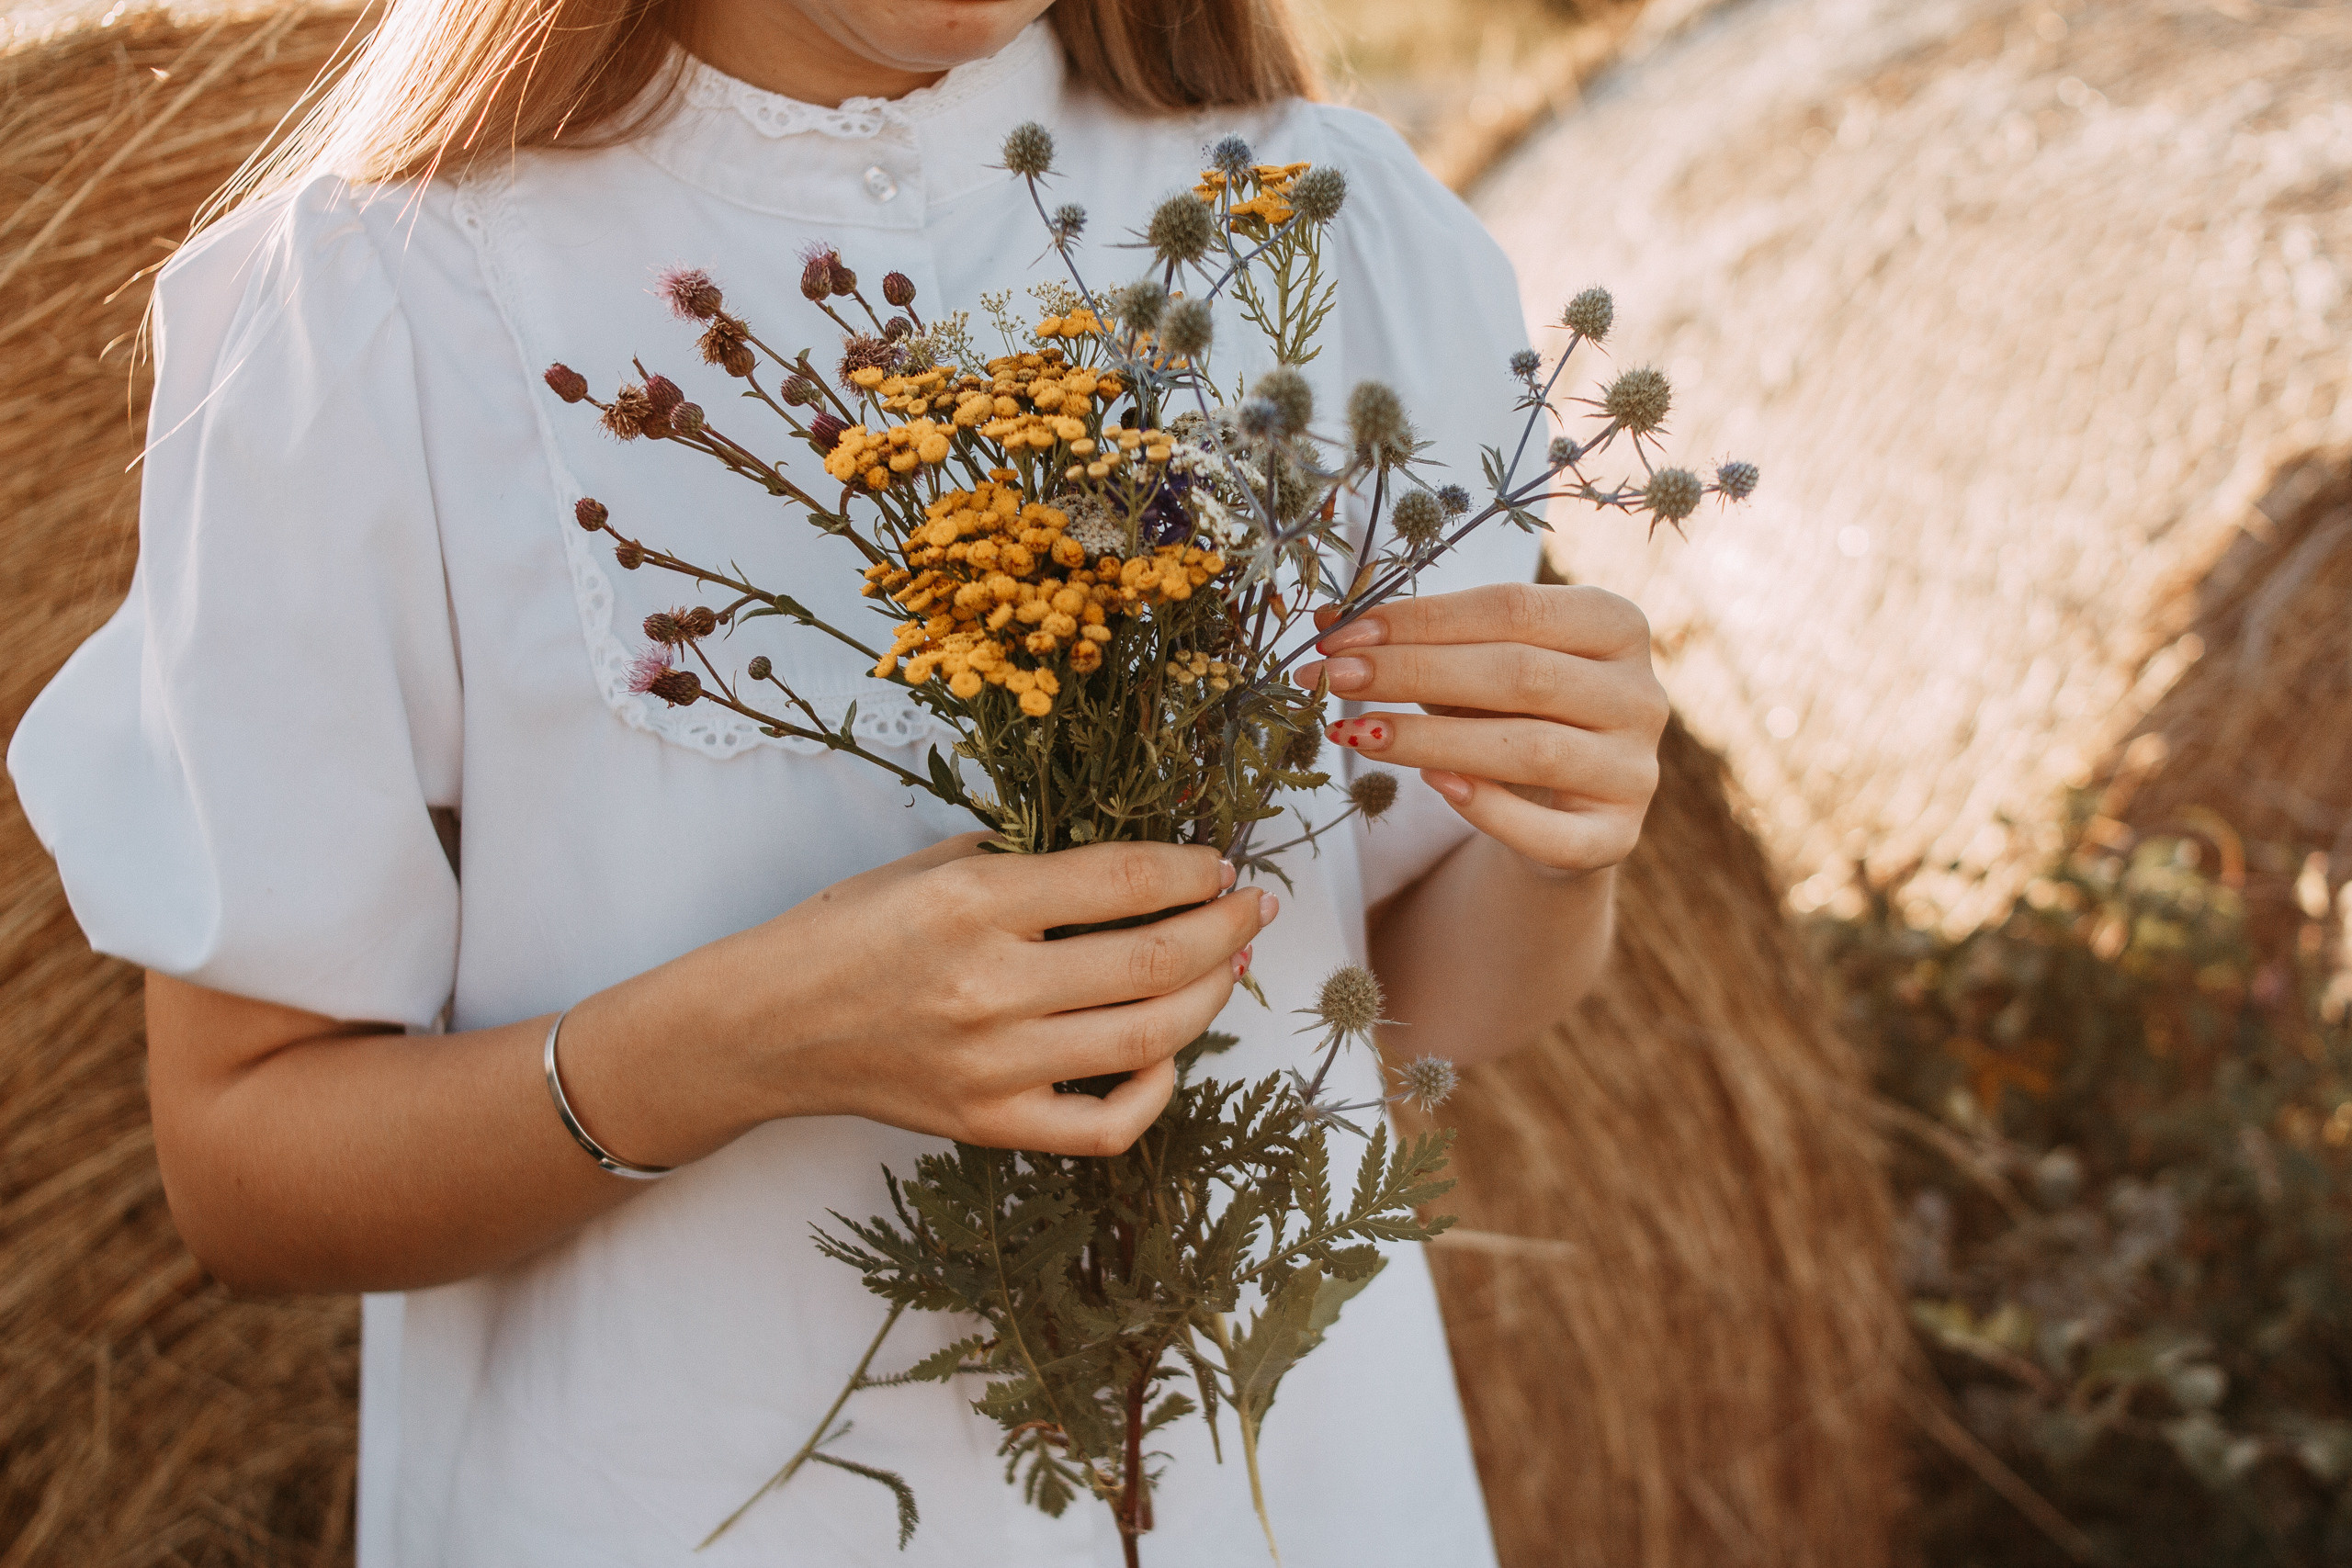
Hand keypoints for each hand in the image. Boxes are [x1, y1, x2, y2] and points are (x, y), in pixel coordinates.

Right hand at [710, 834, 1274, 1155]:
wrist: (768, 1027)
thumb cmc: (849, 931)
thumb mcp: (931, 864)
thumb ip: (1029, 862)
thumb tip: (1138, 866)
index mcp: (974, 900)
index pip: (1124, 880)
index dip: (1193, 870)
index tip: (1220, 863)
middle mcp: (990, 984)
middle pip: (1154, 961)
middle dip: (1226, 928)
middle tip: (1252, 906)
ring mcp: (994, 1065)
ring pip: (1148, 1037)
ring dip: (1210, 996)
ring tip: (1230, 965)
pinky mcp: (989, 1124)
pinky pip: (1105, 1124)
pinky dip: (1156, 1090)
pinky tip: (1168, 1053)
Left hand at [1291, 583, 1665, 874]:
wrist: (1558, 808)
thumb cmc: (1511, 714)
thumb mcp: (1474, 667)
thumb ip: (1419, 641)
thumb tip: (1325, 620)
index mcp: (1615, 625)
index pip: (1513, 608)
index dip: (1423, 618)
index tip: (1342, 633)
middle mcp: (1640, 694)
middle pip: (1519, 675)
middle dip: (1415, 673)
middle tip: (1334, 678)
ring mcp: (1635, 770)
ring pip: (1531, 750)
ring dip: (1433, 741)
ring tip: (1358, 732)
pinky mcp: (1615, 837)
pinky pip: (1549, 832)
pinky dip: (1488, 810)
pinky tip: (1433, 787)